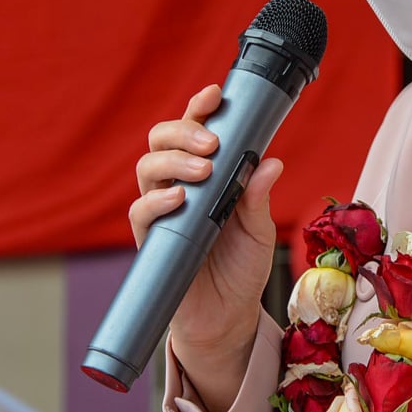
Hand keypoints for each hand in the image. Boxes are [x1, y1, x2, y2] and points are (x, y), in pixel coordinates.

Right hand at [131, 85, 282, 398]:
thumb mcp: (259, 230)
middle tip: (211, 143)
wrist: (227, 316)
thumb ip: (258, 196)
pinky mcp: (151, 240)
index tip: (215, 94)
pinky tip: (179, 199)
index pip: (195, 130)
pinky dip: (157, 201)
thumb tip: (270, 162)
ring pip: (147, 168)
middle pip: (162, 140)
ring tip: (203, 171)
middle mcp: (178, 185)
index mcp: (206, 174)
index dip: (200, 108)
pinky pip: (140, 212)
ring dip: (173, 162)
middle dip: (183, 131)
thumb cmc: (241, 267)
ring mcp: (161, 210)